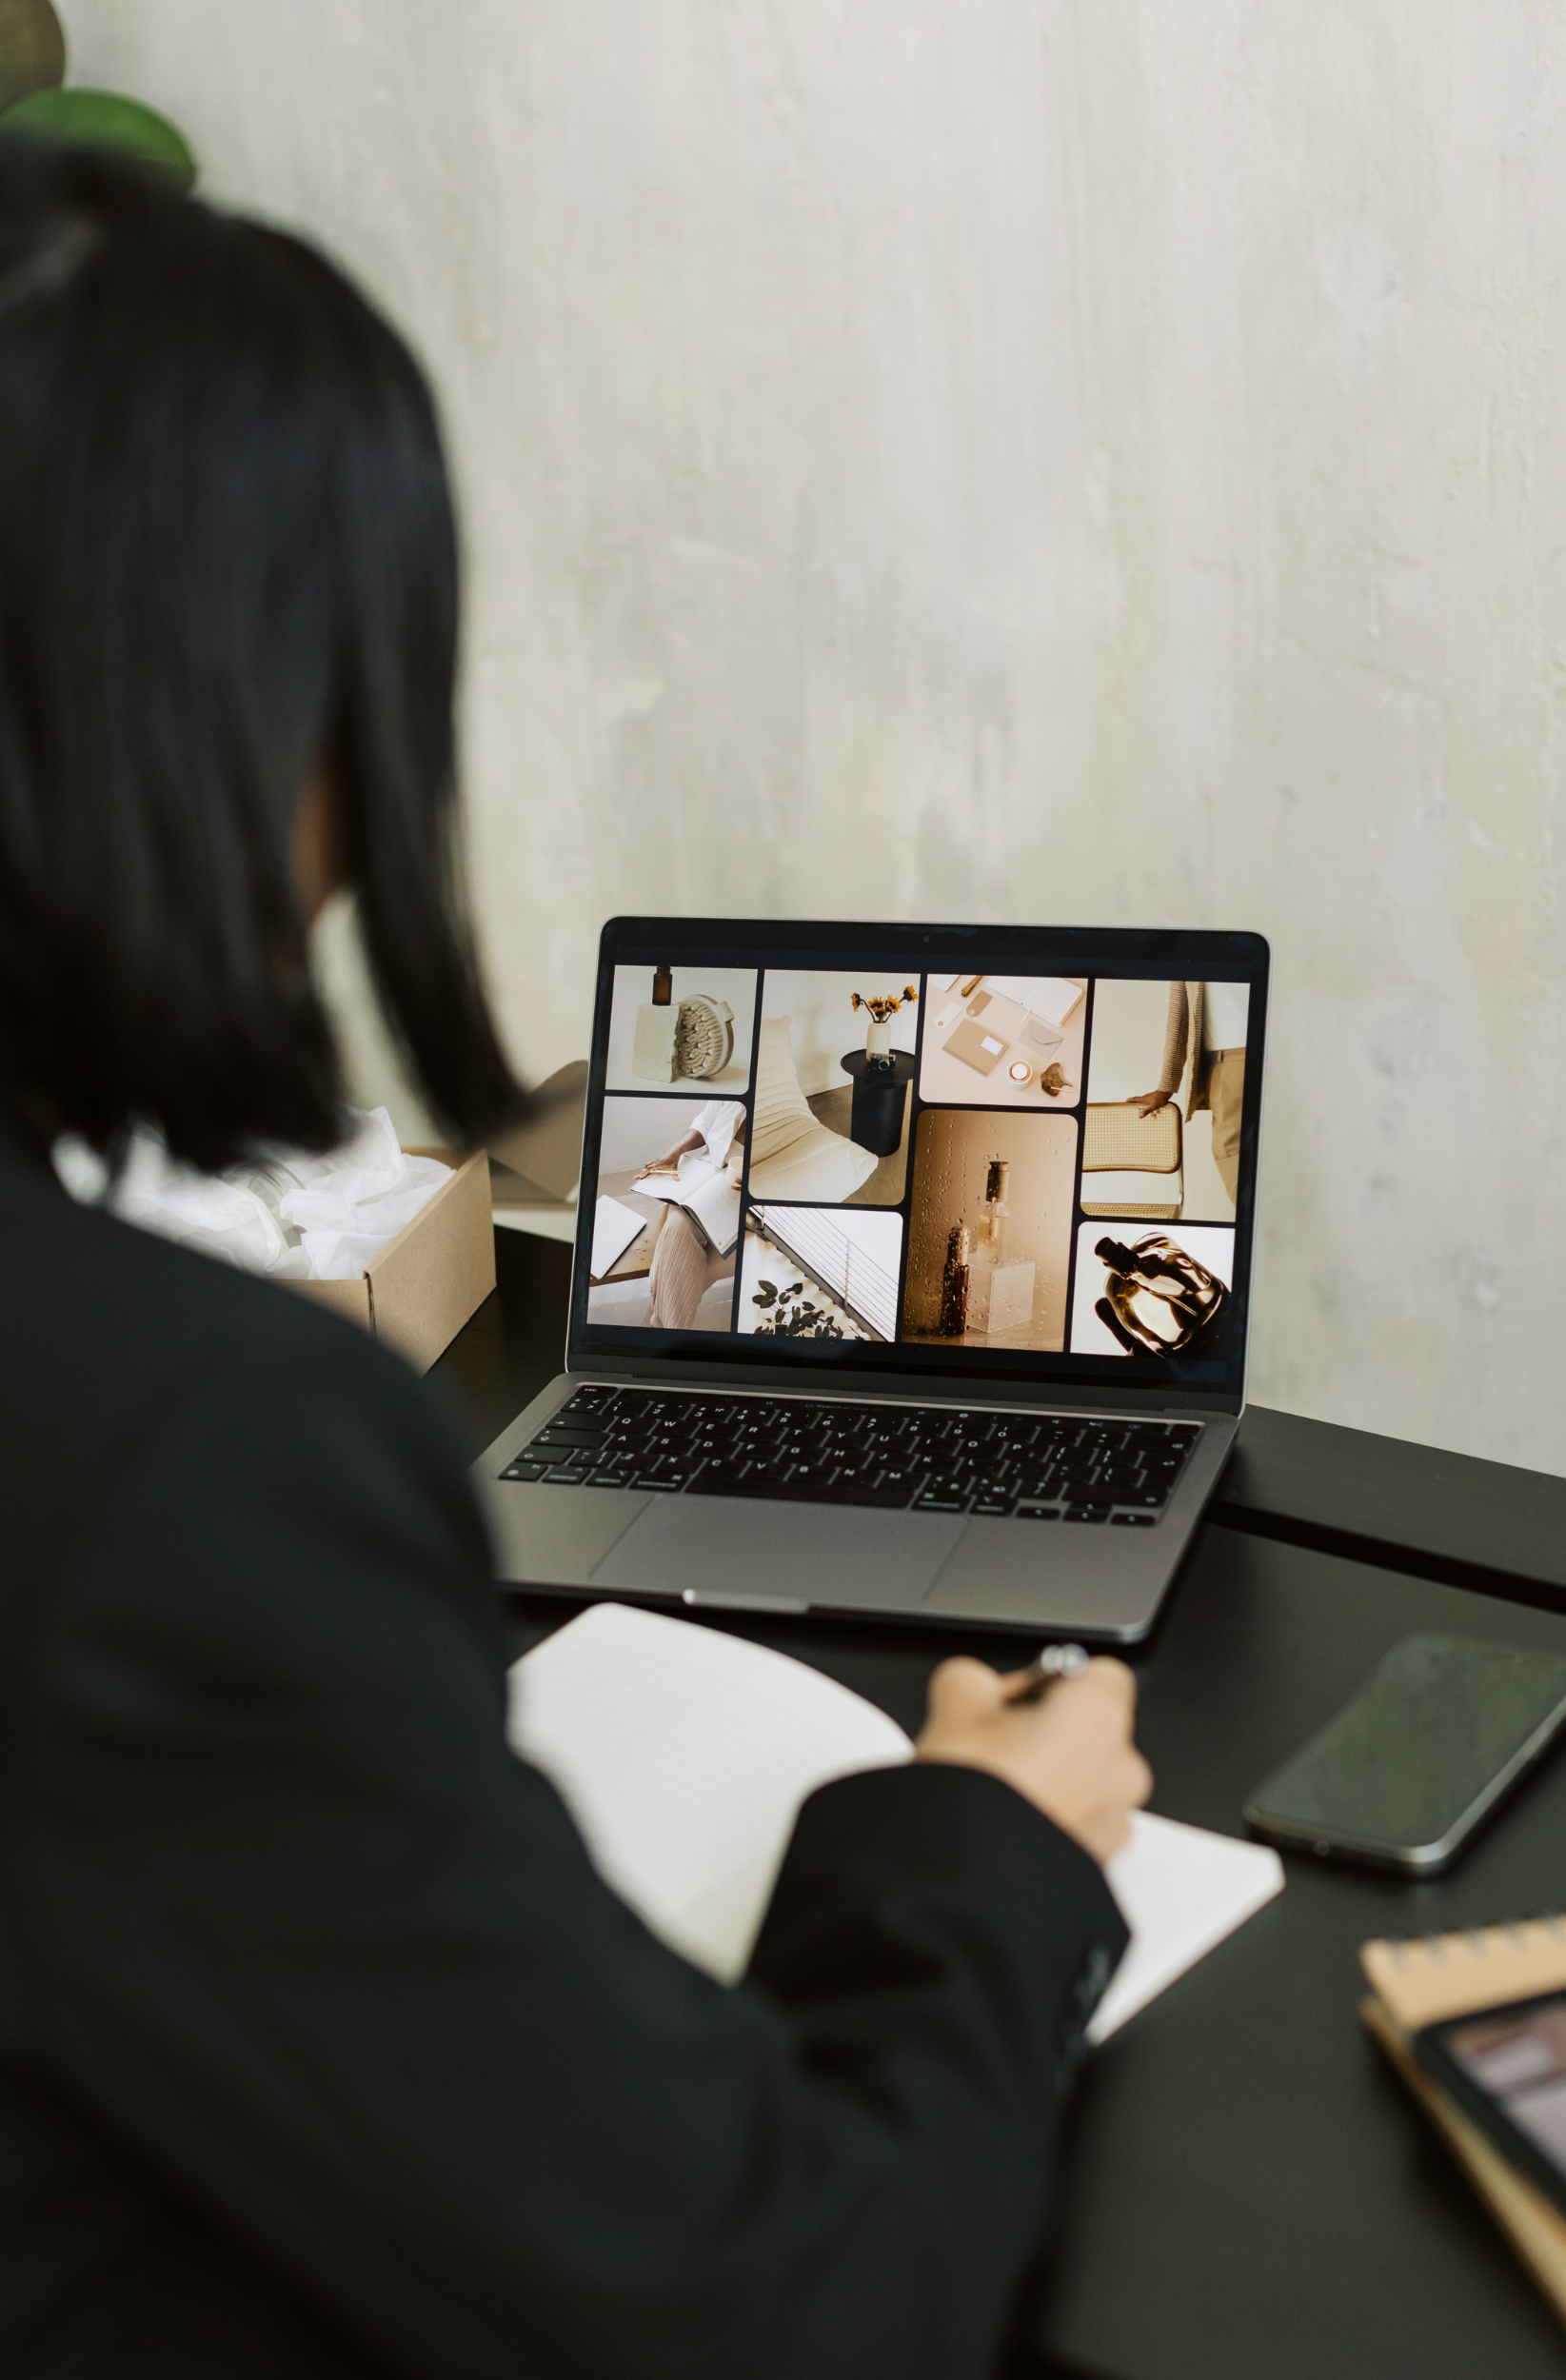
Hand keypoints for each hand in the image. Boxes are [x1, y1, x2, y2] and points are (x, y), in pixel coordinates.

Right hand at [636, 1155, 679, 1179]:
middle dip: (641, 1173)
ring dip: (643, 1170)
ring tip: (640, 1176)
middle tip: (636, 1178)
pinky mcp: (657, 1160)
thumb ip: (674, 1174)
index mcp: (660, 1163)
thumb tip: (677, 1179)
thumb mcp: (675, 1166)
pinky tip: (647, 1171)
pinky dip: (647, 1168)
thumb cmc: (674, 1157)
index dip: (645, 1173)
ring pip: (647, 1166)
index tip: (641, 1176)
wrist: (674, 1149)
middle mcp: (656, 1162)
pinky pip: (650, 1164)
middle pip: (646, 1168)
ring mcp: (656, 1161)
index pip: (650, 1168)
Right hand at [915, 1656, 1150, 1864]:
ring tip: (998, 1790)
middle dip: (1050, 1732)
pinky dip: (1054, 1820)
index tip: (1014, 1698)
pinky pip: (1082, 1826)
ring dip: (1053, 1779)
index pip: (1099, 1674)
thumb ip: (975, 1679)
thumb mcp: (955, 1703)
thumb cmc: (969, 1795)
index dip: (1053, 1681)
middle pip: (1094, 1729)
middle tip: (996, 1744)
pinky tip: (1008, 1823)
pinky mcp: (1100, 1863)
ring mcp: (1115, 1821)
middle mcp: (1121, 1767)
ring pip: (1088, 1781)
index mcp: (1098, 1715)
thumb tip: (978, 1687)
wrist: (959, 1880)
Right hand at [1131, 1091, 1171, 1116]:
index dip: (1130, 1100)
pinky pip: (1148, 1099)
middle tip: (1131, 1102)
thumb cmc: (1159, 1099)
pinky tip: (1149, 1103)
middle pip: (1138, 1098)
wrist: (1166, 1092)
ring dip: (1140, 1101)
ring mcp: (1150, 1096)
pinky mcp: (1154, 1095)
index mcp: (1144, 1099)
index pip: (1135, 1099)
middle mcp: (1146, 1097)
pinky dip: (1146, 1101)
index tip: (1126, 1100)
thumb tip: (1139, 1116)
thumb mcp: (1153, 1107)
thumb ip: (1146, 1111)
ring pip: (1143, 1098)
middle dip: (1134, 1100)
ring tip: (1139, 1104)